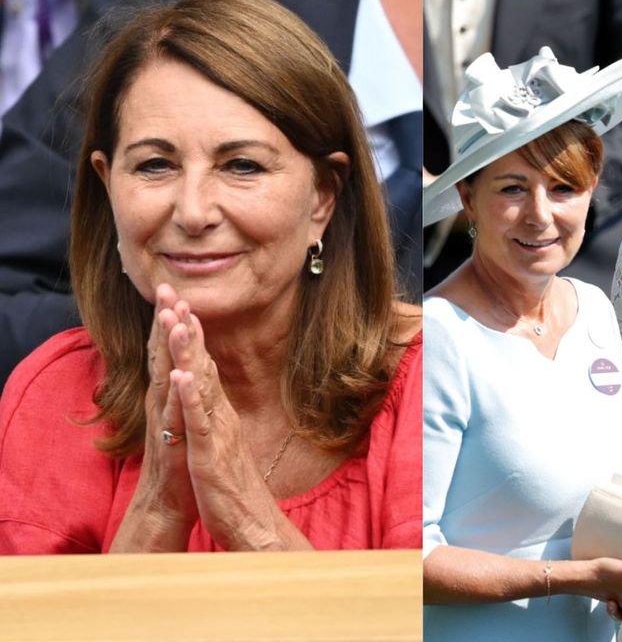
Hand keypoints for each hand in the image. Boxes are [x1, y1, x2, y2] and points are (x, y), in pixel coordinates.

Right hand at [110, 285, 198, 550]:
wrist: (169, 502)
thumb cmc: (179, 461)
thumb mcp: (184, 419)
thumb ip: (184, 393)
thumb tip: (187, 369)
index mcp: (168, 396)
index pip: (170, 353)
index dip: (172, 324)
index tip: (176, 292)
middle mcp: (163, 403)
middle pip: (163, 357)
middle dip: (165, 323)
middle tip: (167, 289)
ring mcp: (166, 422)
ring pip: (166, 378)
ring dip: (168, 349)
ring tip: (170, 319)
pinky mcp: (173, 442)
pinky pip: (176, 415)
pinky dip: (178, 395)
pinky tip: (179, 376)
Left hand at [167, 310, 303, 549]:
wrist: (249, 522)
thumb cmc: (230, 488)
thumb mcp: (218, 445)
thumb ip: (214, 419)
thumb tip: (208, 398)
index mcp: (218, 413)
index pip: (203, 365)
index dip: (191, 335)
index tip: (180, 304)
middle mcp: (220, 415)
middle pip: (202, 364)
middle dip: (188, 329)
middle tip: (175, 295)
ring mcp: (216, 431)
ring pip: (202, 385)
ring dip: (190, 352)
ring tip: (179, 321)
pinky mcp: (210, 452)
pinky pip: (199, 420)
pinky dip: (190, 396)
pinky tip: (180, 375)